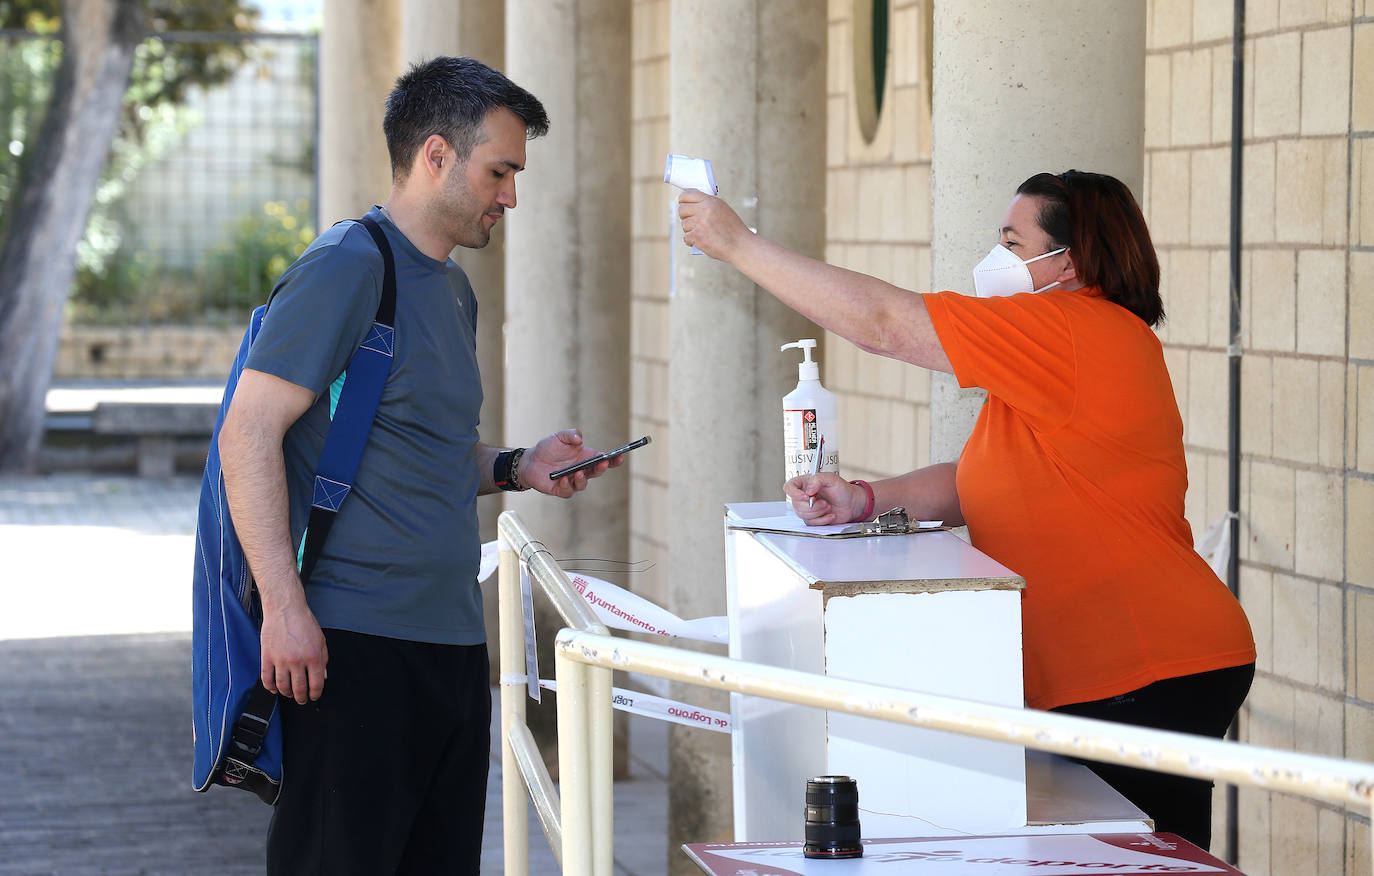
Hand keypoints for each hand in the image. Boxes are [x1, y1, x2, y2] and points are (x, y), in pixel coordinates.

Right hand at [259, 590, 327, 704]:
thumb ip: (323, 660)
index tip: (313, 696)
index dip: (315, 694)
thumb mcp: (321, 640)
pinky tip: (274, 689)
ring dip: (287, 694)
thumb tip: (323, 677)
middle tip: (301, 700)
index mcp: (314, 656)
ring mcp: (280, 659)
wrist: (285, 609)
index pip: (316, 684)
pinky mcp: (267, 657)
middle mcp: (297, 660)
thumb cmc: (304, 622)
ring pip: (282, 686)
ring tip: (289, 694)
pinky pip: (267, 678)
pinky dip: (270, 687)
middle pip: (299, 688)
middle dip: (301, 698)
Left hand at [521, 429, 619, 497]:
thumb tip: (579, 439)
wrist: (530, 461)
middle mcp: (582, 470)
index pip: (604, 460)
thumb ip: (570, 434)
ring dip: (583, 479)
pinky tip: (564, 479)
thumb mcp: (559, 436)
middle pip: (597, 472)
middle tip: (603, 463)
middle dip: (602, 468)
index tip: (620, 456)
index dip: (614, 460)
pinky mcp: (561, 489)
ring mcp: (572, 481)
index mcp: (585, 457)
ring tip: (578, 472)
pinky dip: (567, 485)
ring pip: (583, 484)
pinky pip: (568, 491)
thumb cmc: (548, 448)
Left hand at [677, 190, 750, 261]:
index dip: (682, 200)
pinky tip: (701, 241)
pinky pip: (686, 237)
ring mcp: (700, 223)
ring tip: (702, 233)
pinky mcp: (697, 236)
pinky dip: (692, 241)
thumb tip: (691, 203)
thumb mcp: (723, 209)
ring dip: (690, 230)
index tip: (682, 204)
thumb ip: (708, 205)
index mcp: (711, 201)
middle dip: (685, 217)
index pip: (687, 195)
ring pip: (684, 225)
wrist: (740, 245)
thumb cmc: (733, 230)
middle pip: (682, 209)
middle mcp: (704, 210)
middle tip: (692, 222)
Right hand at [785, 473, 865, 525]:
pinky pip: (811, 523)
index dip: (794, 493)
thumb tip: (808, 490)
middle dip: (813, 506)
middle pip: (796, 505)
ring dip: (819, 513)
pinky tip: (831, 515)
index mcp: (804, 484)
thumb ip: (818, 479)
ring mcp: (807, 509)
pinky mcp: (812, 519)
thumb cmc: (841, 489)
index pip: (789, 487)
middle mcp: (803, 496)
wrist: (851, 503)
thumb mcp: (831, 478)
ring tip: (829, 507)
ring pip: (803, 515)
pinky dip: (823, 520)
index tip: (806, 497)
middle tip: (825, 503)